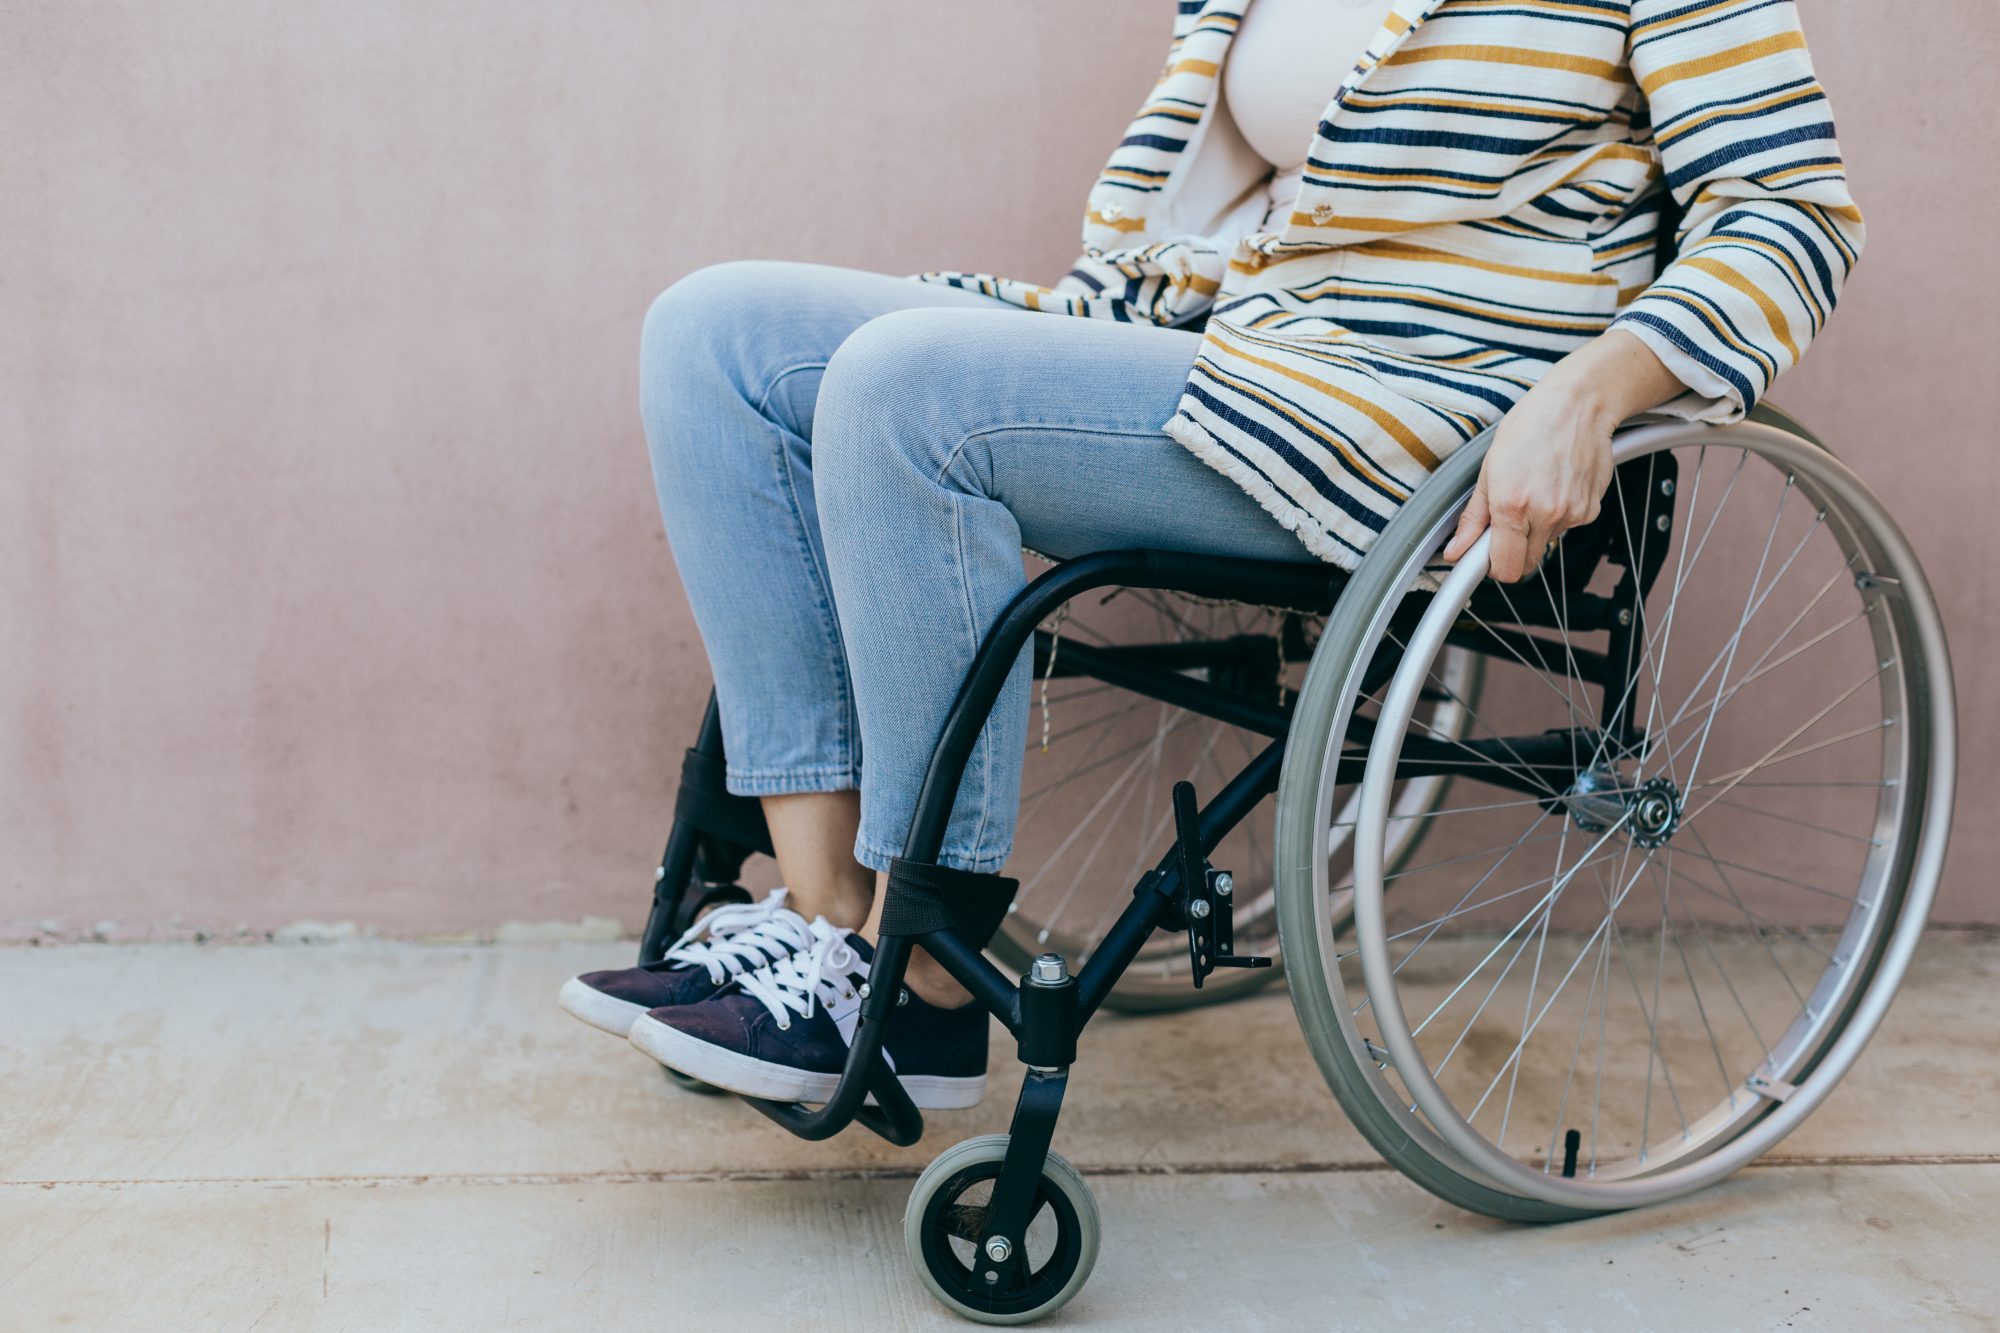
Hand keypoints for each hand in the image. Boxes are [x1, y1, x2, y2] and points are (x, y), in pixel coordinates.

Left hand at [1442, 329, 1683, 582]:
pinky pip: (1566, 528)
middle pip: (1525, 564)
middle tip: (1507, 518)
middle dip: (1512, 550)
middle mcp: (1545, 514)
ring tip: (1534, 489)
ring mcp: (1572, 514)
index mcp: (1513, 506)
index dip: (1492, 566)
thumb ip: (1473, 518)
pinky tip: (1554, 486)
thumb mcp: (1489, 469)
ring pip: (1545, 545)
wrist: (1579, 404)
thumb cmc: (1531, 426)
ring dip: (1535, 529)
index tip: (1485, 555)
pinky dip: (1558, 516)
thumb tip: (1455, 552)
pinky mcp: (1591, 510)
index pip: (1504, 569)